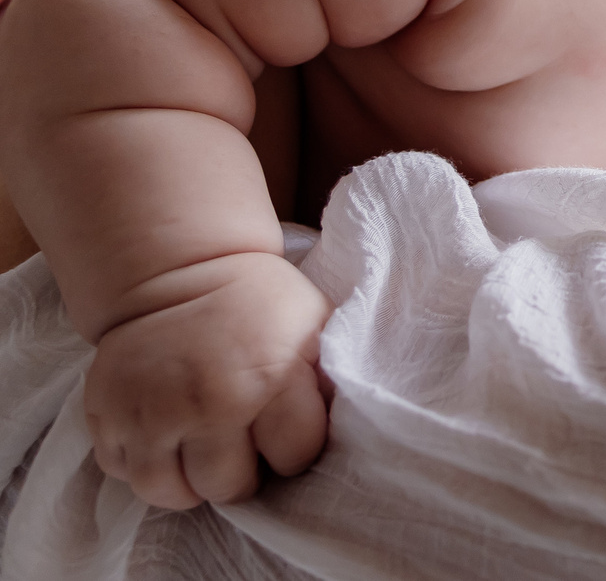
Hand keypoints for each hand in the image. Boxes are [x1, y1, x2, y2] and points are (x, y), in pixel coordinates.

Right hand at [84, 252, 331, 508]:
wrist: (180, 271)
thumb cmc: (260, 306)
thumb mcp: (314, 327)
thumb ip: (325, 382)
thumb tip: (343, 433)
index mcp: (271, 376)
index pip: (294, 457)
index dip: (296, 451)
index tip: (288, 434)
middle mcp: (208, 401)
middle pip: (229, 486)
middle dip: (242, 474)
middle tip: (242, 448)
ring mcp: (151, 410)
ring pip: (169, 492)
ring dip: (189, 481)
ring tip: (202, 453)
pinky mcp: (105, 412)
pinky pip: (124, 470)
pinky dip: (145, 462)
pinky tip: (165, 436)